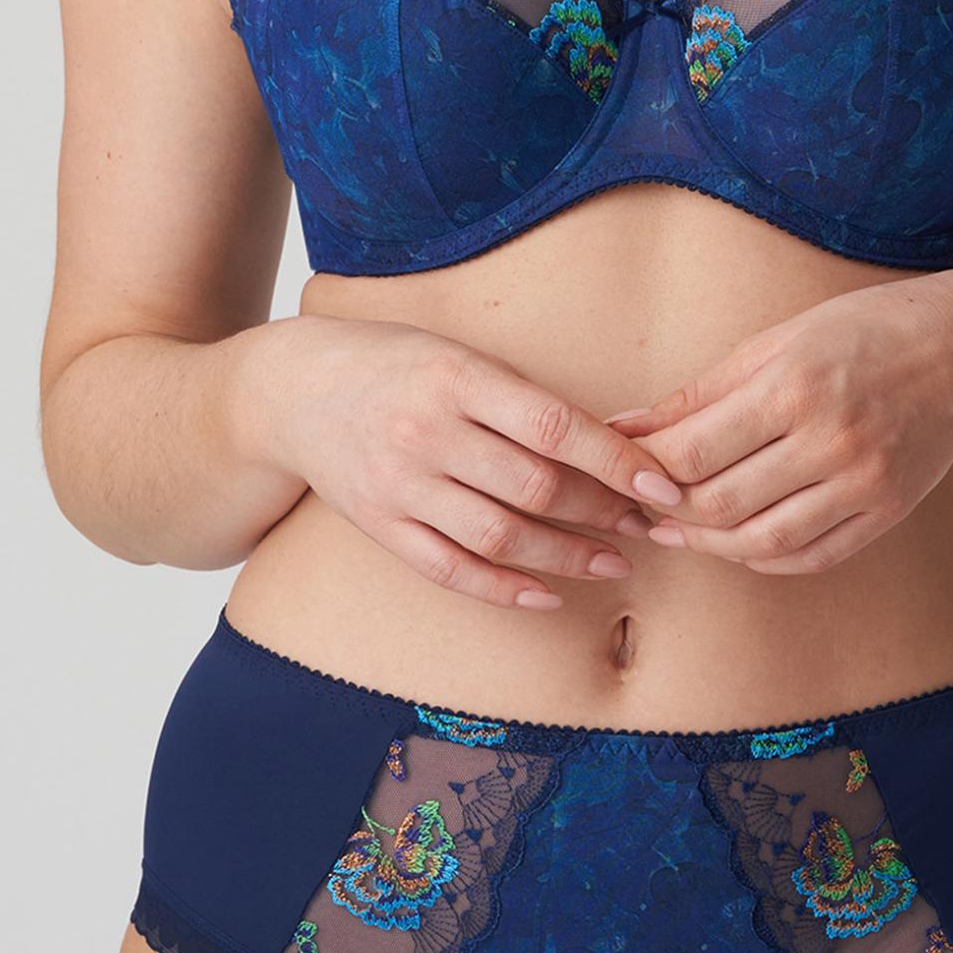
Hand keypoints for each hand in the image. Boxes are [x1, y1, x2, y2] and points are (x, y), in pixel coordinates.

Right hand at [255, 315, 681, 609]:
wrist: (292, 391)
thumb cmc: (395, 366)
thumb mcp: (458, 356)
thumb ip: (523, 399)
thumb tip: (615, 445)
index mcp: (455, 377)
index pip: (552, 426)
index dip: (613, 461)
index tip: (660, 485)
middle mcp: (427, 433)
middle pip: (533, 487)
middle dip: (601, 512)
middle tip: (646, 525)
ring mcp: (401, 486)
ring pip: (500, 536)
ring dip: (567, 556)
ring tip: (613, 562)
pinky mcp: (383, 527)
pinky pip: (453, 571)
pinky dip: (506, 590)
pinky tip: (549, 595)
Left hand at [605, 273, 952, 574]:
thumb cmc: (859, 334)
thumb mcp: (775, 342)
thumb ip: (698, 393)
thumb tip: (623, 428)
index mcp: (795, 386)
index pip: (695, 451)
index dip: (648, 472)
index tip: (624, 474)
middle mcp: (831, 439)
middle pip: (721, 503)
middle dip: (669, 513)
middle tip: (643, 509)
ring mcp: (863, 482)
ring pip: (761, 541)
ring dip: (708, 545)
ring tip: (680, 531)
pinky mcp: (886, 512)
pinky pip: (808, 557)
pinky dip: (762, 559)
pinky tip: (736, 544)